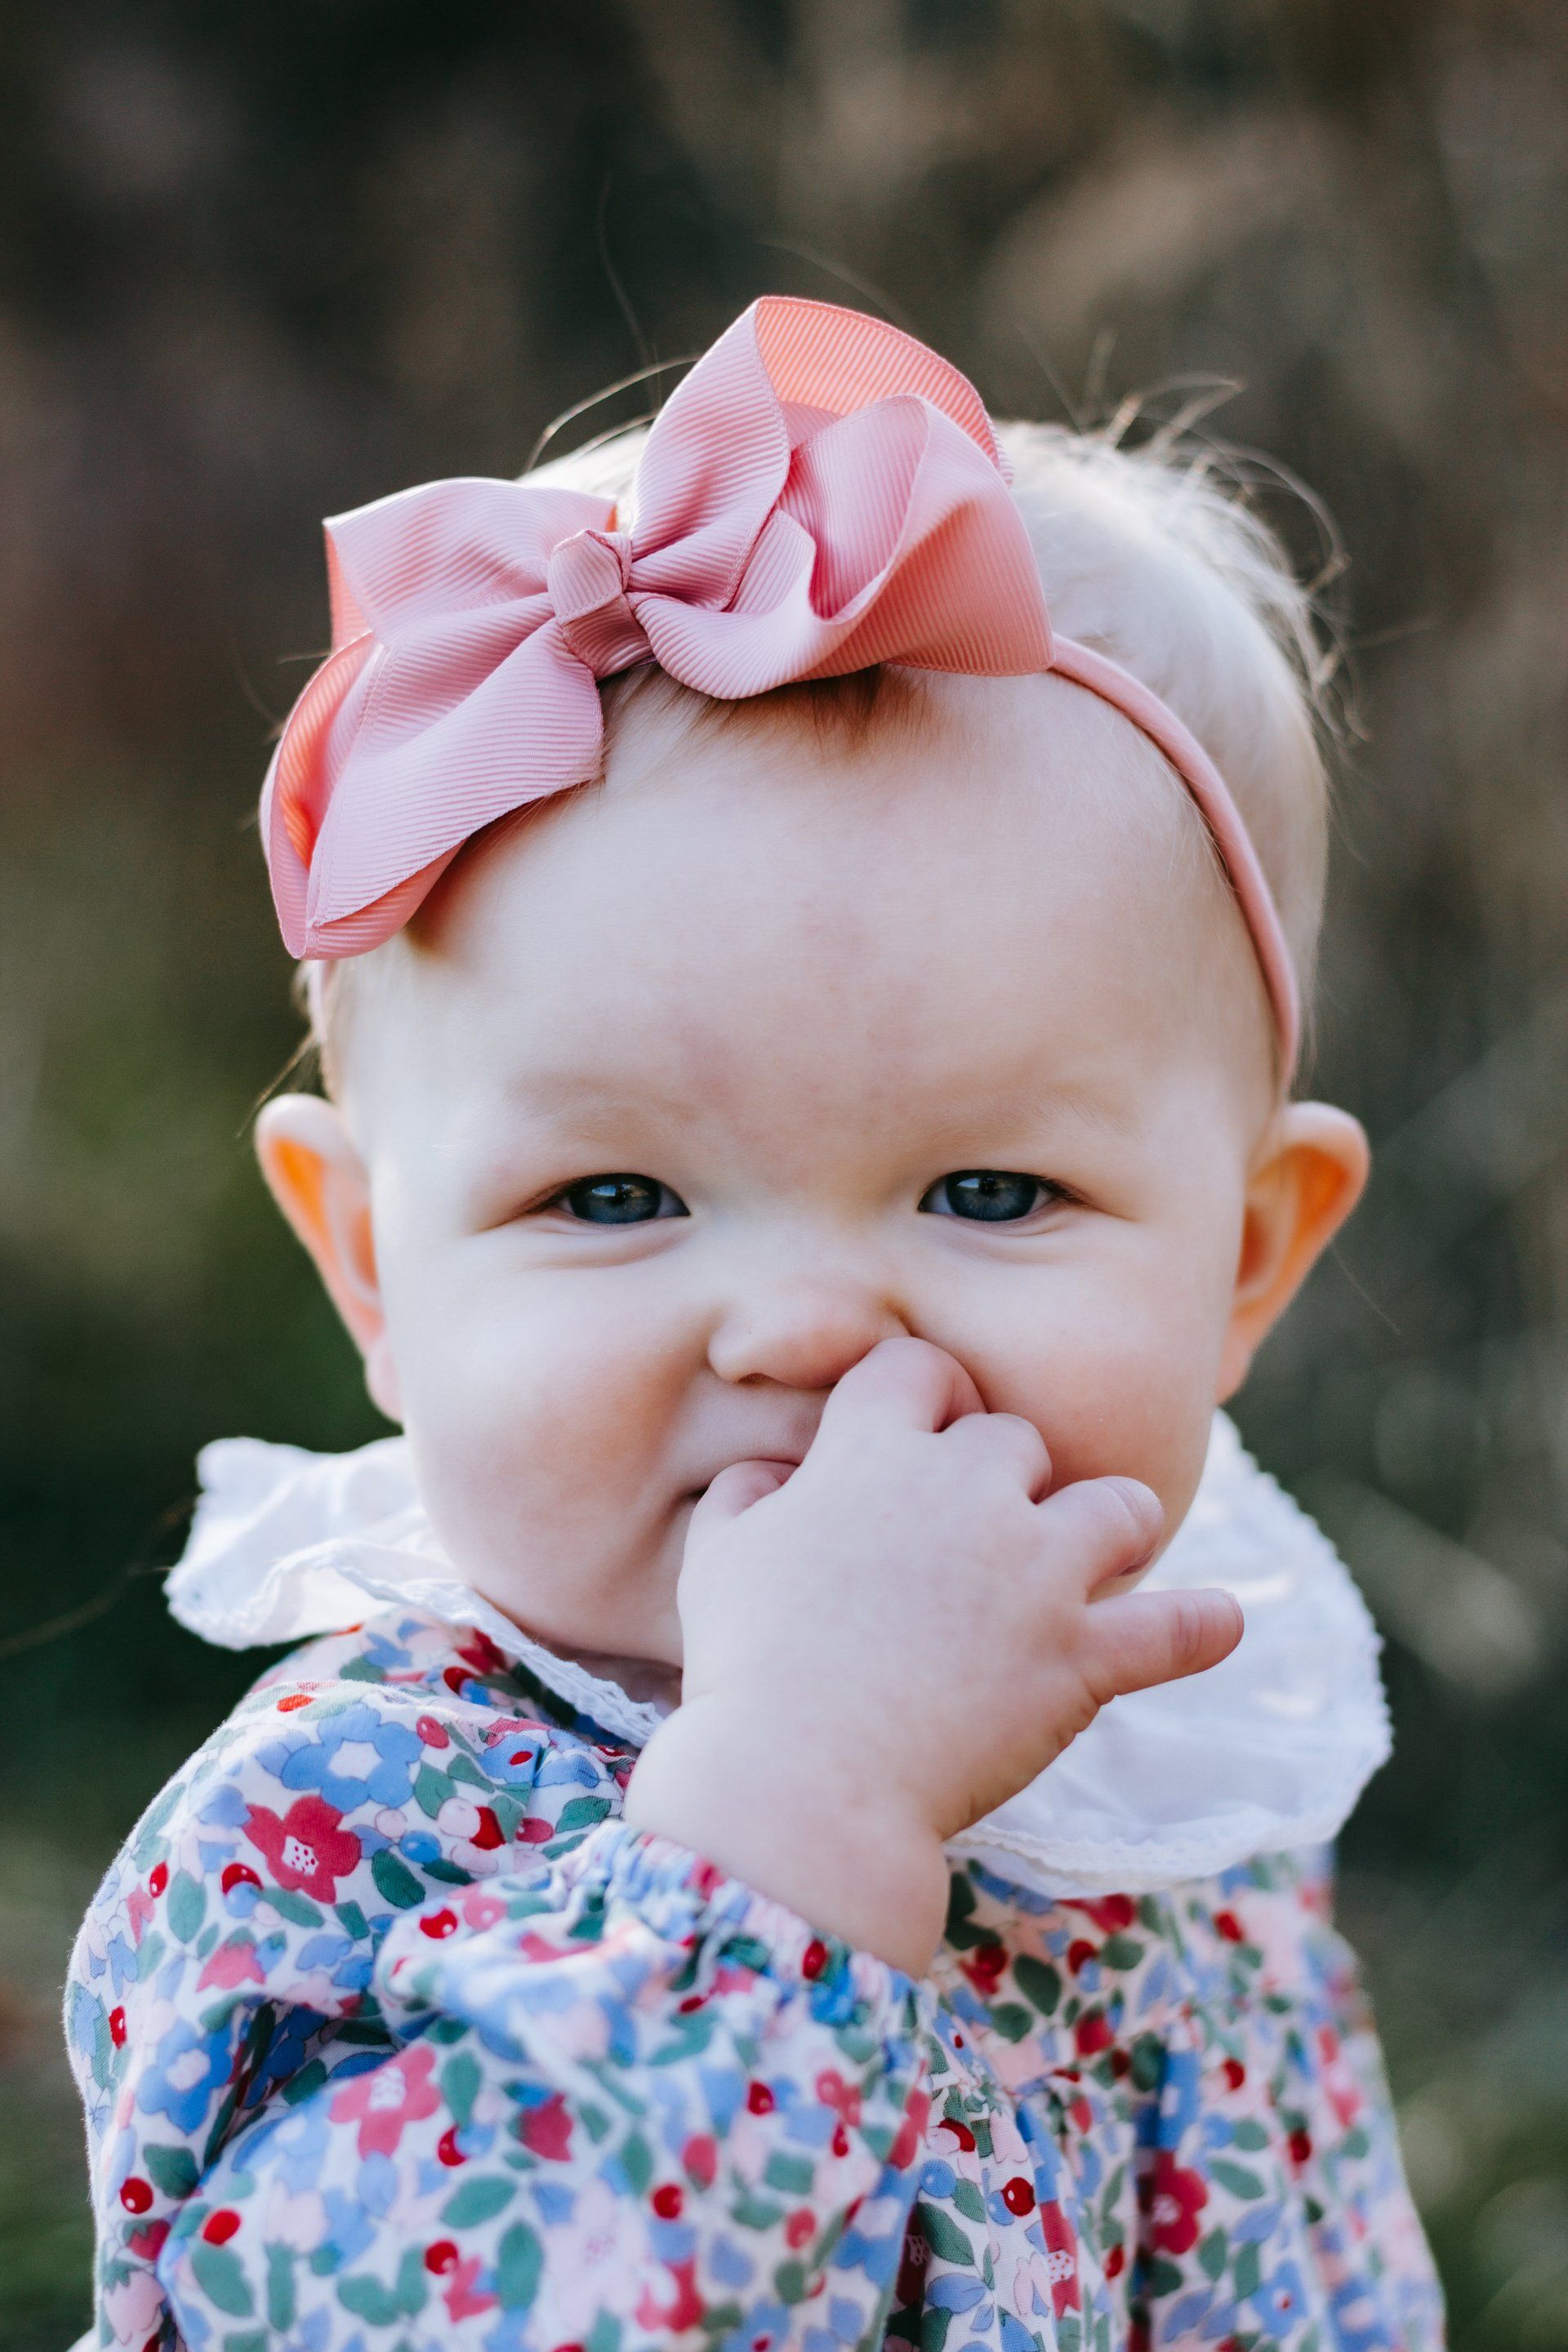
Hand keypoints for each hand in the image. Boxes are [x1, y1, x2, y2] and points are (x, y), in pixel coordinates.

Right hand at [624, 1337, 1241, 1974]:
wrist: (803, 1784)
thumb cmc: (748, 1668)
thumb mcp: (718, 1557)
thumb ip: (747, 1491)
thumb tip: (774, 1471)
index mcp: (875, 1454)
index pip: (920, 1368)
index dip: (924, 1397)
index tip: (922, 1432)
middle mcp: (967, 1490)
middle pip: (1017, 1438)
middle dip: (1004, 1478)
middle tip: (980, 1536)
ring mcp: (1037, 1571)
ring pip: (1118, 1505)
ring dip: (1109, 1528)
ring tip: (1095, 1563)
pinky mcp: (1083, 1655)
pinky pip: (1176, 1628)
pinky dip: (1201, 1625)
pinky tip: (1219, 1623)